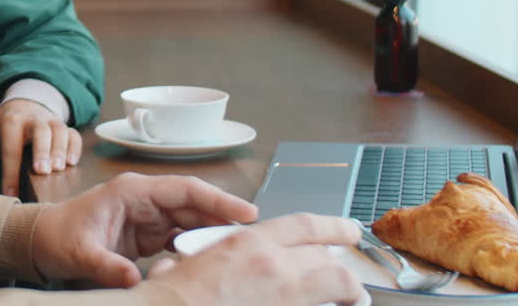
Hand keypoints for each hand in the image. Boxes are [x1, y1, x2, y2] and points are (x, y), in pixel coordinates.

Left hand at [0, 98, 80, 197]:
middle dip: (42, 151)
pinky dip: (74, 147)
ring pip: (59, 130)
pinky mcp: (64, 126)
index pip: (10, 147)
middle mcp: (32, 119)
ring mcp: (50, 121)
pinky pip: (73, 134)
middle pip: (40, 130)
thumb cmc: (4, 131)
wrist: (22, 106)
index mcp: (11, 122)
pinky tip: (71, 162)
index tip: (11, 192)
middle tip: (42, 171)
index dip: (10, 171)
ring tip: (58, 169)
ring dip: (60, 149)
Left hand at [29, 174, 363, 304]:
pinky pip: (185, 237)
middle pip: (198, 205)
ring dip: (219, 235)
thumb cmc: (58, 237)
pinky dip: (203, 248)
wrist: (41, 241)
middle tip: (261, 239)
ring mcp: (151, 216)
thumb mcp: (79, 253)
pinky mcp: (151, 234)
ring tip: (249, 253)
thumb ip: (106, 266)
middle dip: (228, 219)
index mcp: (132, 192)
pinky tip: (222, 263)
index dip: (218, 200)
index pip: (185, 190)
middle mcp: (147, 200)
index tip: (249, 213)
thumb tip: (134, 279)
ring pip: (195, 222)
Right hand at [149, 214, 364, 305]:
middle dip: (341, 267)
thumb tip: (188, 267)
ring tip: (350, 299)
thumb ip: (204, 260)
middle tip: (351, 277)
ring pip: (336, 285)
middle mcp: (273, 265)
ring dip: (345, 291)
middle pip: (327, 258)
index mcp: (247, 243)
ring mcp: (285, 296)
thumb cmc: (175, 299)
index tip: (349, 230)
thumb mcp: (186, 266)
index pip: (305, 226)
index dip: (334, 226)